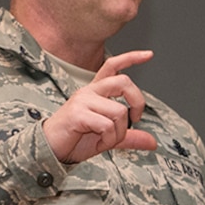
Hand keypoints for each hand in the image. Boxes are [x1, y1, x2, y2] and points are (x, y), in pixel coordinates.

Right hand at [43, 51, 159, 163]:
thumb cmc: (76, 139)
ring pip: (119, 111)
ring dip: (118, 133)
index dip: (131, 58)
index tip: (149, 55)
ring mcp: (82, 101)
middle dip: (138, 102)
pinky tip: (99, 145)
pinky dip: (108, 140)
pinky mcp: (77, 113)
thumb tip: (152, 142)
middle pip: (123, 82)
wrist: (51, 150)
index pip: (112, 66)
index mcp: (95, 91)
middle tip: (136, 119)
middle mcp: (89, 91)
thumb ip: (129, 137)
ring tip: (106, 141)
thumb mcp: (108, 138)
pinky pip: (107, 125)